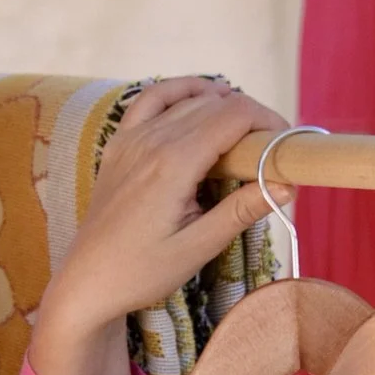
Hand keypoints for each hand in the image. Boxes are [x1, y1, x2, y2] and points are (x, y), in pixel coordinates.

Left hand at [29, 78, 286, 374]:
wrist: (87, 282)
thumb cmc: (141, 272)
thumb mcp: (198, 248)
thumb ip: (241, 210)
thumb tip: (286, 183)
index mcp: (173, 163)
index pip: (234, 115)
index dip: (268, 121)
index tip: (287, 145)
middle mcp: (150, 140)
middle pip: (215, 102)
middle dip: (251, 117)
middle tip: (272, 150)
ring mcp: (130, 139)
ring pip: (187, 98)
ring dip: (221, 104)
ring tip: (244, 131)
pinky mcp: (118, 145)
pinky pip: (151, 100)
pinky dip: (179, 92)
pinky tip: (199, 100)